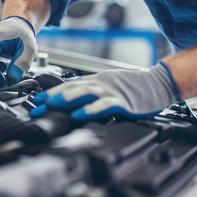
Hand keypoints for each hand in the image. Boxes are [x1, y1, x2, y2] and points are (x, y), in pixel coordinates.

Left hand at [31, 62, 182, 121]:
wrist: (159, 83)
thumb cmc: (134, 87)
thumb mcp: (108, 86)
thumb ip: (92, 93)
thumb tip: (73, 102)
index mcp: (96, 81)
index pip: (69, 85)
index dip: (51, 93)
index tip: (37, 102)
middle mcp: (100, 84)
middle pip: (72, 88)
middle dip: (52, 98)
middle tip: (37, 108)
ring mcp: (110, 91)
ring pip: (84, 93)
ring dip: (66, 99)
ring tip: (51, 105)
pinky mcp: (122, 101)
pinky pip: (104, 105)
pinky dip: (90, 110)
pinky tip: (79, 115)